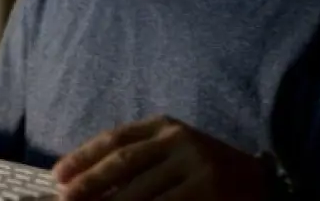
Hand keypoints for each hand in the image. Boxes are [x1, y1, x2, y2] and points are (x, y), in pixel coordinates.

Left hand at [52, 115, 265, 200]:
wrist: (260, 184)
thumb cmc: (203, 169)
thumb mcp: (172, 151)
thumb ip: (136, 160)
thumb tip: (84, 182)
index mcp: (164, 126)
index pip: (115, 139)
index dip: (84, 157)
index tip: (58, 175)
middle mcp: (178, 140)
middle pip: (123, 163)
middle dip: (90, 182)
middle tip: (65, 198)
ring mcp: (194, 166)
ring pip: (139, 192)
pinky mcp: (206, 192)